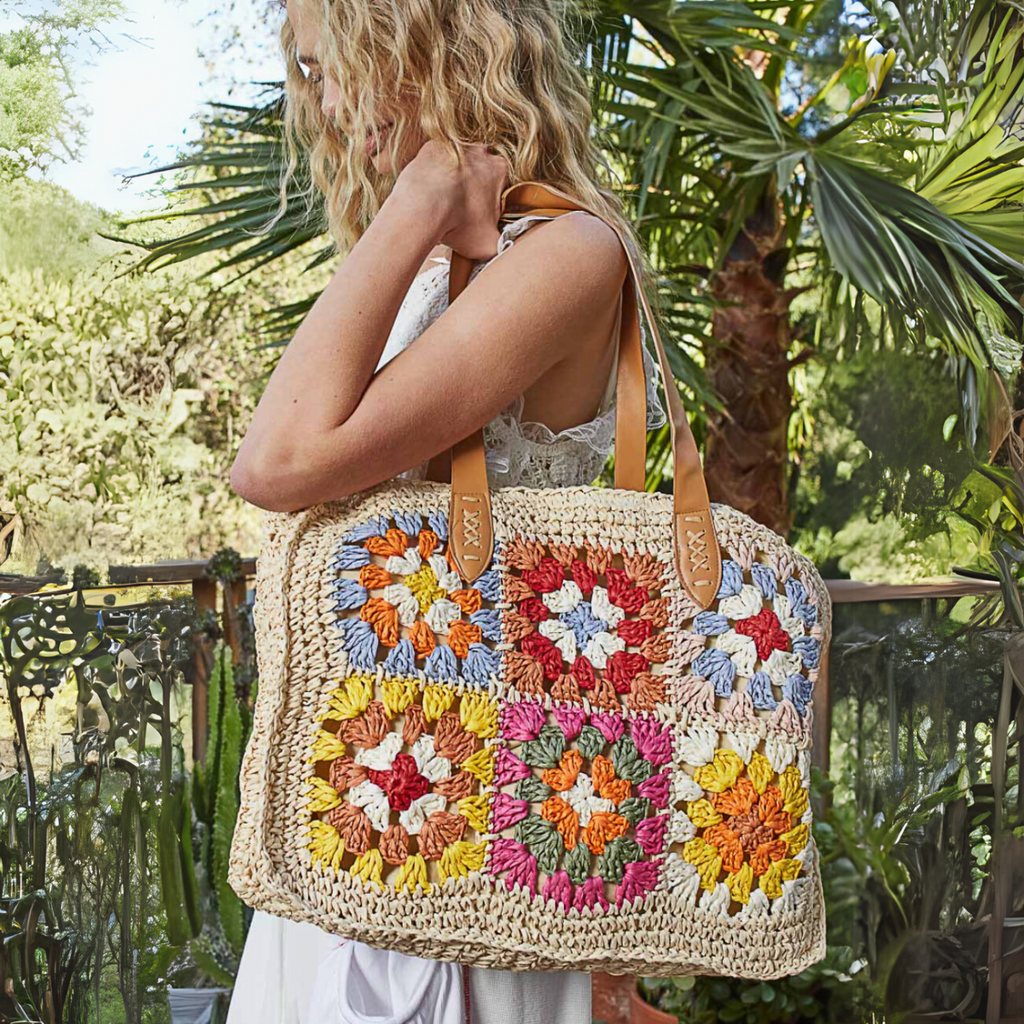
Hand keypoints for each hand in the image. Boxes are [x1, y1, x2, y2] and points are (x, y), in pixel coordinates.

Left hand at [392, 140, 508, 260]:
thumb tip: (502, 246)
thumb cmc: (457, 222)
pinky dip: (434, 175)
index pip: (501, 185)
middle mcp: (479, 151)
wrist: (422, 207)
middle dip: (473, 190)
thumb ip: (501, 243)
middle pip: (479, 173)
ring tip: (444, 204)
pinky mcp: (431, 148)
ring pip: (457, 167)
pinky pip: (436, 163)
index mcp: (499, 169)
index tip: (481, 217)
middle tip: (461, 212)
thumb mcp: (488, 244)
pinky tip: (430, 193)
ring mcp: (454, 146)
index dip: (491, 203)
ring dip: (453, 182)